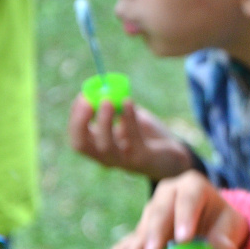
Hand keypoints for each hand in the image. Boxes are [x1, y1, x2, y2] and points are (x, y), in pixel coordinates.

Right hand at [68, 93, 192, 180]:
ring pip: (105, 146)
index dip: (75, 118)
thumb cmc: (147, 136)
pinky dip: (129, 119)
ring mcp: (124, 161)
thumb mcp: (128, 120)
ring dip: (104, 121)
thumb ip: (116, 108)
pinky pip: (133, 138)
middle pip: (82, 145)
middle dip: (80, 123)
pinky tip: (129, 102)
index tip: (82, 97)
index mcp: (99, 148)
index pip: (77, 137)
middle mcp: (107, 158)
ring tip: (108, 100)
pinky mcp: (142, 158)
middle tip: (88, 101)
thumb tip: (106, 87)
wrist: (174, 156)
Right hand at [103, 170, 248, 248]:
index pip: (188, 199)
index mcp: (192, 186)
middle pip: (160, 212)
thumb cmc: (224, 225)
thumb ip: (227, 238)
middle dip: (155, 234)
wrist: (214, 228)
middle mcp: (168, 194)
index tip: (184, 240)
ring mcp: (152, 213)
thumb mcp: (232, 227)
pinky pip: (125, 244)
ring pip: (142, 228)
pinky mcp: (141, 233)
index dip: (185, 218)